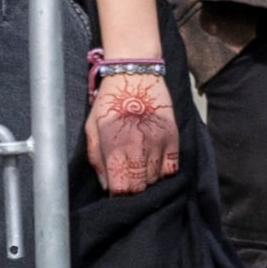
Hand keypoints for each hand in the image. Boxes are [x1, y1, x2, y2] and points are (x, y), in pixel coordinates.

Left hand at [86, 69, 181, 194]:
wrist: (135, 73)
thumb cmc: (109, 100)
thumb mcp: (92, 128)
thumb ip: (97, 159)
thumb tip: (106, 184)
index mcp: (117, 148)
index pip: (122, 189)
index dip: (117, 194)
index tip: (115, 190)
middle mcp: (141, 148)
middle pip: (140, 187)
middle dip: (132, 188)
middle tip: (126, 179)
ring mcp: (160, 142)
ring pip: (156, 179)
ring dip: (147, 178)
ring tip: (138, 166)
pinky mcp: (174, 136)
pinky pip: (172, 167)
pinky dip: (163, 170)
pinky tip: (153, 161)